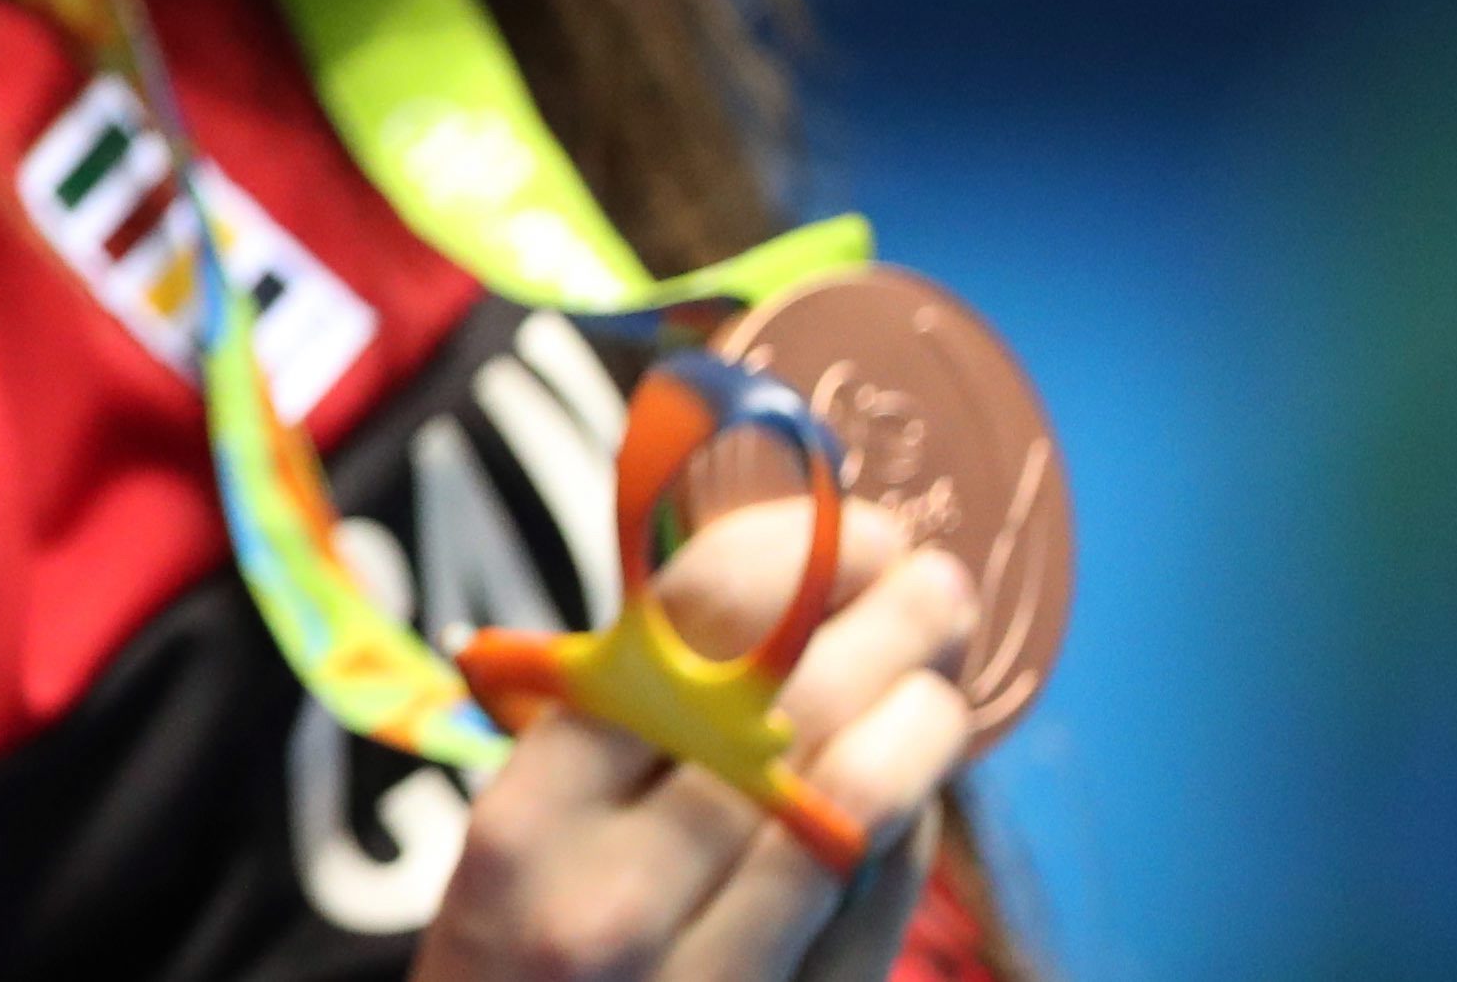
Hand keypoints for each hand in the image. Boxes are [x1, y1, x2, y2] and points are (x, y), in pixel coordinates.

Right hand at [414, 496, 979, 981]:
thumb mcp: (516, 839)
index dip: (780, 558)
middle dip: (880, 618)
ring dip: (920, 708)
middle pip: (784, 713)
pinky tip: (913, 768)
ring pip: (855, 806)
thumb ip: (611, 731)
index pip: (674, 640)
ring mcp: (711, 980)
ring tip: (940, 660)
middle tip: (930, 569)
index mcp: (528, 826)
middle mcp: (614, 905)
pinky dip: (908, 816)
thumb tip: (757, 584)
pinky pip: (876, 900)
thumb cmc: (516, 954)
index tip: (839, 521)